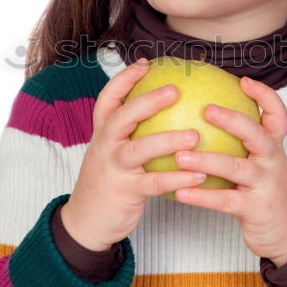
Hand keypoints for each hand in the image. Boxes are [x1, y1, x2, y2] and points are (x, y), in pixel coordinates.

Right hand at [61, 60, 205, 250]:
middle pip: (122, 117)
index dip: (124, 79)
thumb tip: (166, 108)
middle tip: (175, 90)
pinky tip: (200, 175)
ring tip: (196, 135)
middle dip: (147, 101)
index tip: (145, 64)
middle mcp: (105, 146)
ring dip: (168, 140)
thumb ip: (132, 132)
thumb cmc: (109, 181)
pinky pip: (154, 183)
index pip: (108, 99)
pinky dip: (177, 178)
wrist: (86, 222)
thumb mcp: (112, 152)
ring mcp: (113, 169)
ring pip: (139, 149)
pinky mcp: (125, 192)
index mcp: (102, 133)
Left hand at [173, 75, 286, 265]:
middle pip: (257, 134)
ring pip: (236, 168)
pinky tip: (180, 192)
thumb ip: (242, 143)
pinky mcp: (255, 209)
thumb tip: (204, 113)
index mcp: (274, 147)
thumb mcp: (263, 163)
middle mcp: (272, 161)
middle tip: (205, 109)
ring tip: (179, 156)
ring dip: (206, 160)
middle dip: (232, 120)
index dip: (264, 96)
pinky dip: (202, 196)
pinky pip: (225, 201)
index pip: (277, 115)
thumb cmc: (266, 191)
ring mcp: (265, 185)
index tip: (243, 81)